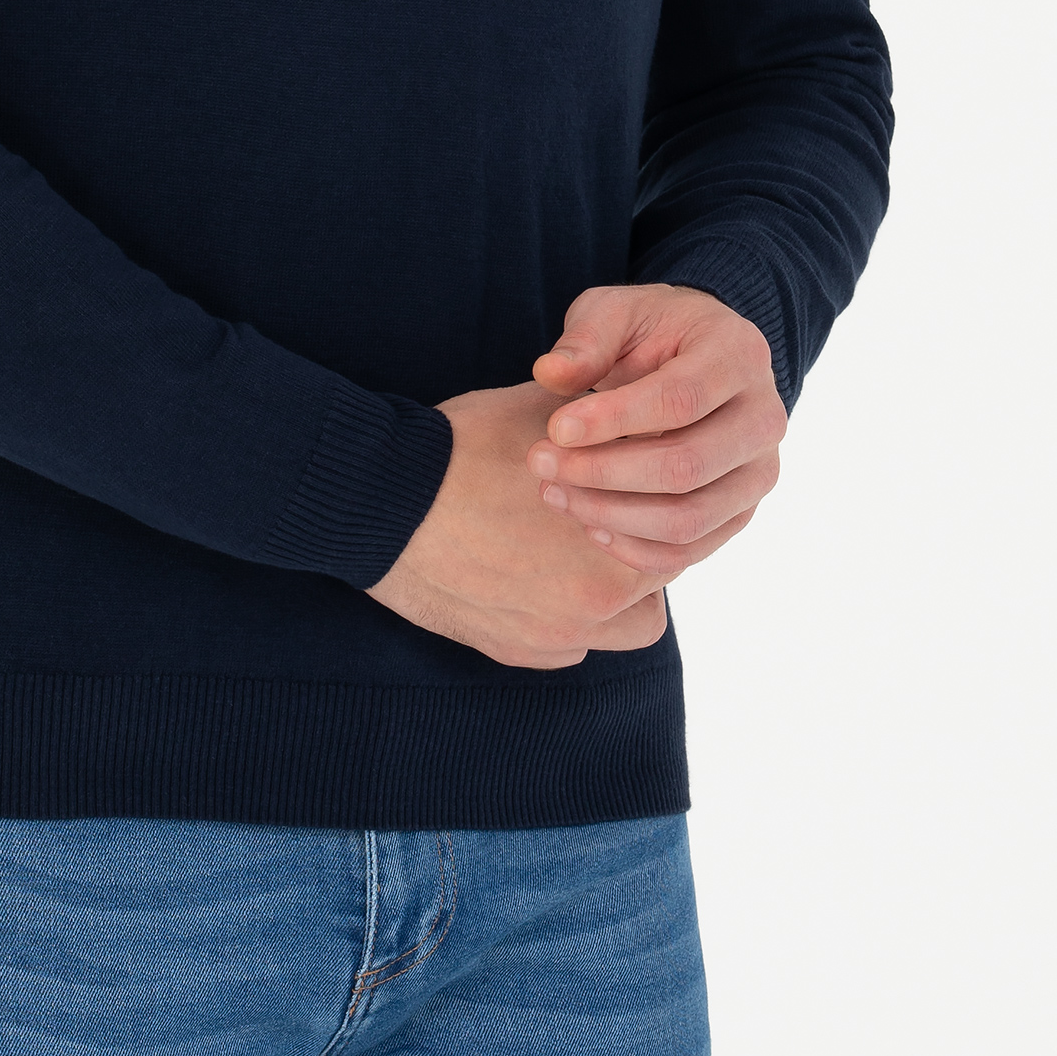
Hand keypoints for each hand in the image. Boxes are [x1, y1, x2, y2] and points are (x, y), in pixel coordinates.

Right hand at [365, 383, 673, 668]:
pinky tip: (531, 576)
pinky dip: (559, 617)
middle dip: (636, 546)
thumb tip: (637, 404)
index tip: (635, 480)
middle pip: (654, 581)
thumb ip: (607, 421)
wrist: (381, 495)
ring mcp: (551, 636)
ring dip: (608, 595)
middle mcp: (595, 605)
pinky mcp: (509, 651)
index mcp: (617, 546)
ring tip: (572, 550)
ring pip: (620, 628)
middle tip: (604, 510)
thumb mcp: (549, 413)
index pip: (675, 531)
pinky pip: (564, 648)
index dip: (657, 499)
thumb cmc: (465, 445)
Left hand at [527, 283, 785, 575]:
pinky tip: (589, 525)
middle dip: (603, 472)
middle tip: (540, 462)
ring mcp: (759, 471)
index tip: (555, 429)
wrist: (694, 356)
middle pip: (686, 467)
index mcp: (739, 355)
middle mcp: (764, 417)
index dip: (614, 420)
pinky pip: (691, 549)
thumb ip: (587, 340)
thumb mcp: (616, 312)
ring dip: (612, 515)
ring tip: (554, 492)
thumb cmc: (651, 330)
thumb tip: (549, 374)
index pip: (679, 400)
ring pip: (689, 518)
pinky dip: (636, 549)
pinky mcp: (741, 511)